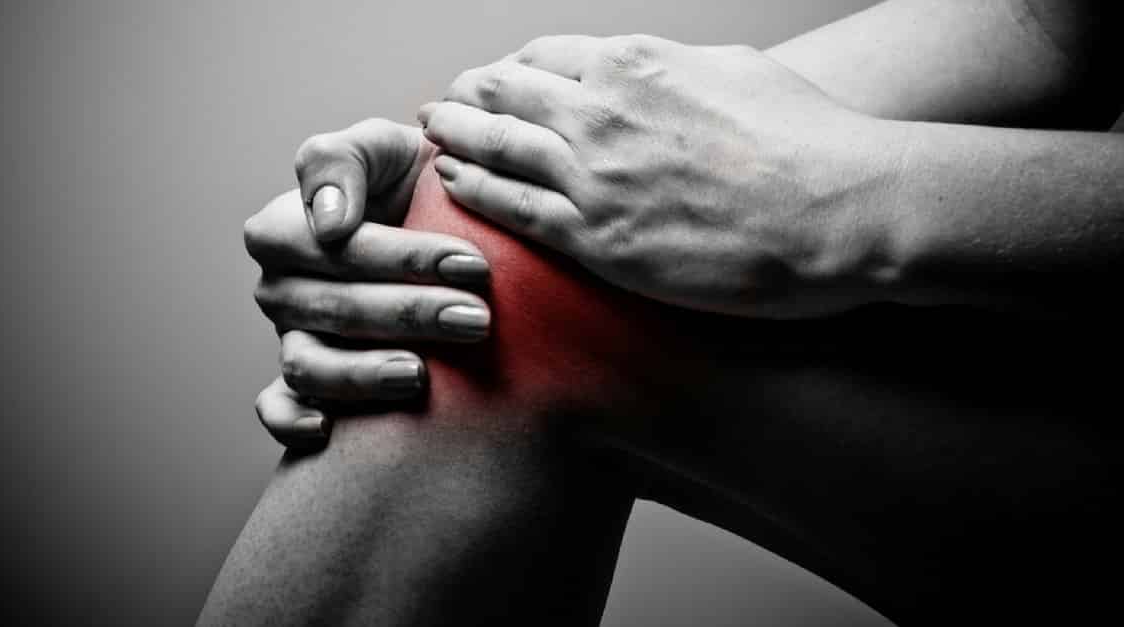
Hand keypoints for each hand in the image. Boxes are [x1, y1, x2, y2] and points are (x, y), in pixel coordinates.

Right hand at [245, 119, 492, 446]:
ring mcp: (290, 337)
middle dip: (411, 314)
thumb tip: (329, 223)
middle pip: (333, 309)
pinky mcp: (304, 382)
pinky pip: (278, 407)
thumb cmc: (410, 179)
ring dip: (364, 373)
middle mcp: (279, 286)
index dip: (401, 258)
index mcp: (284, 227)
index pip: (334, 249)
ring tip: (422, 374)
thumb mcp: (382, 146)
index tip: (472, 263)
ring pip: (309, 364)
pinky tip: (328, 430)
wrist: (446, 225)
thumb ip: (341, 160)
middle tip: (478, 318)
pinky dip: (292, 420)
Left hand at [419, 36, 908, 317]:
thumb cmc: (809, 140)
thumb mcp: (738, 72)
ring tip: (431, 135)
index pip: (544, 58)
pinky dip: (473, 188)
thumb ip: (679, 72)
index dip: (510, 70)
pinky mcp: (598, 239)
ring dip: (455, 135)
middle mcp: (601, 111)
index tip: (494, 82)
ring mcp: (593, 175)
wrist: (841, 209)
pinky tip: (451, 181)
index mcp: (637, 64)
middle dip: (468, 96)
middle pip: (505, 94)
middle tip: (442, 104)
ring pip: (496, 146)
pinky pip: (512, 209)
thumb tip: (657, 75)